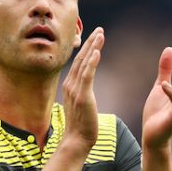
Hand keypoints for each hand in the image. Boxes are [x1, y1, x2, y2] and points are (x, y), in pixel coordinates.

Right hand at [61, 27, 104, 150]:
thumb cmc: (81, 126)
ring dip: (93, 47)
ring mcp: (75, 90)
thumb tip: (83, 89)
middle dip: (90, 43)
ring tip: (101, 34)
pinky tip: (97, 51)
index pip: (79, 63)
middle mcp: (70, 85)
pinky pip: (87, 75)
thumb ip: (81, 93)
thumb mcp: (80, 105)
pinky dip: (92, 62)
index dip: (86, 49)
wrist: (76, 140)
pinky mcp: (83, 96)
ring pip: (84, 63)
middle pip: (81, 59)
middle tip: (99, 29)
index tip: (94, 37)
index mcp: (70, 86)